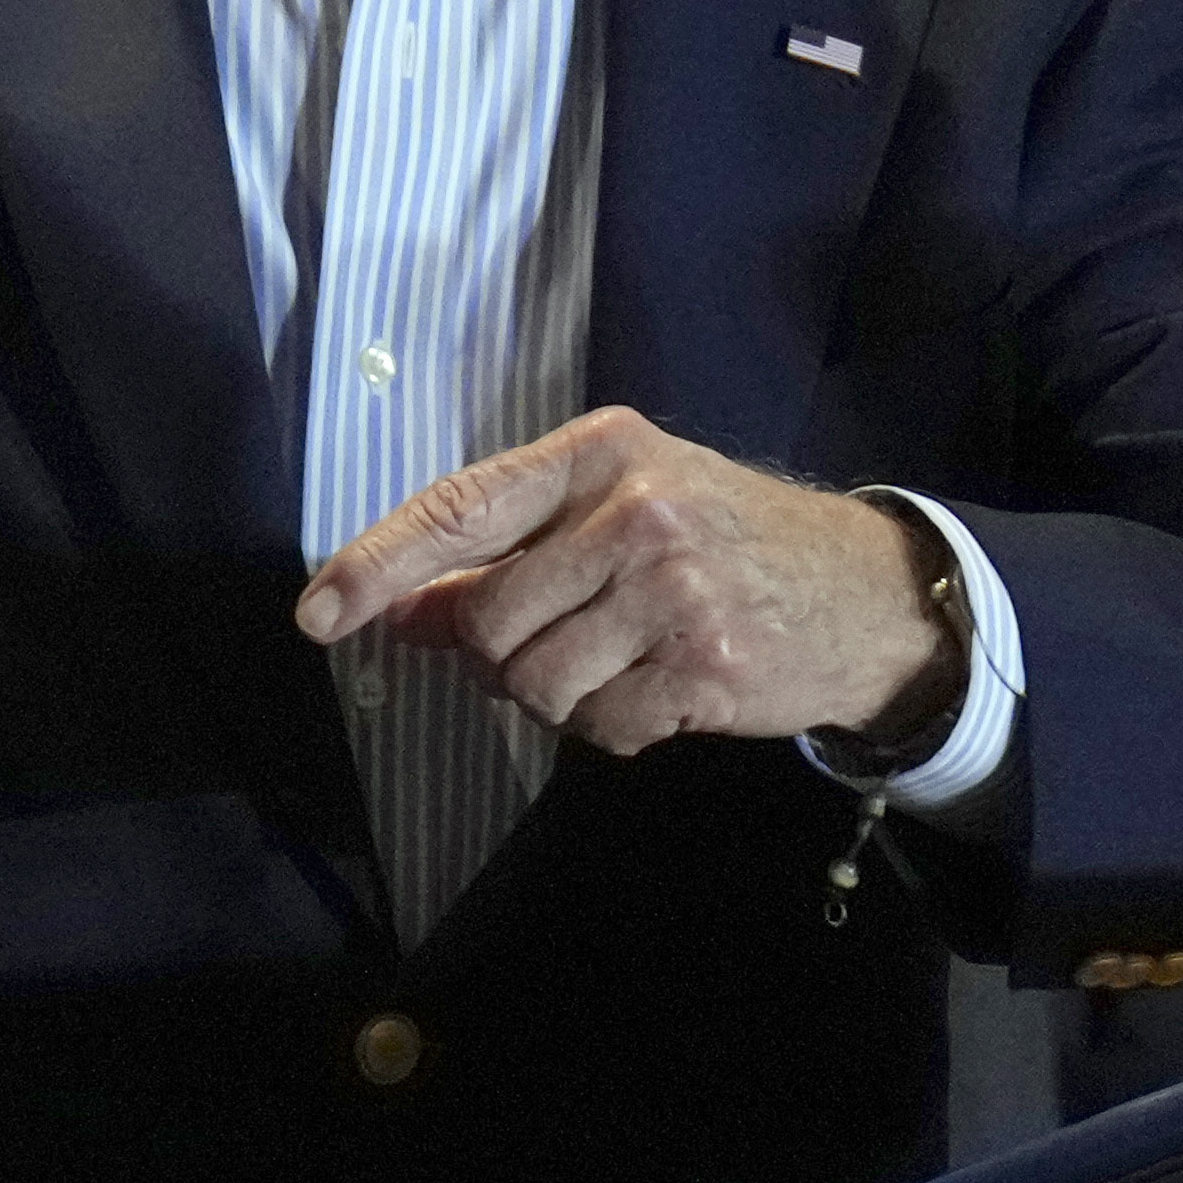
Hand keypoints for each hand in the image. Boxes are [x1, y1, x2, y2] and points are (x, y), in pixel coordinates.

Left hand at [292, 408, 958, 754]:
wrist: (863, 591)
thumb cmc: (719, 541)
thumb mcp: (612, 514)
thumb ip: (501, 555)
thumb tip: (387, 609)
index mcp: (598, 453)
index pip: (458, 507)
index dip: (377, 563)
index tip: (318, 610)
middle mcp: (634, 510)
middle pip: (488, 620)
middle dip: (497, 654)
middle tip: (554, 643)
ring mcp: (674, 589)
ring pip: (534, 683)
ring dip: (555, 696)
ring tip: (614, 663)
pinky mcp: (706, 666)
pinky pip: (599, 729)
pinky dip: (612, 727)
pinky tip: (658, 689)